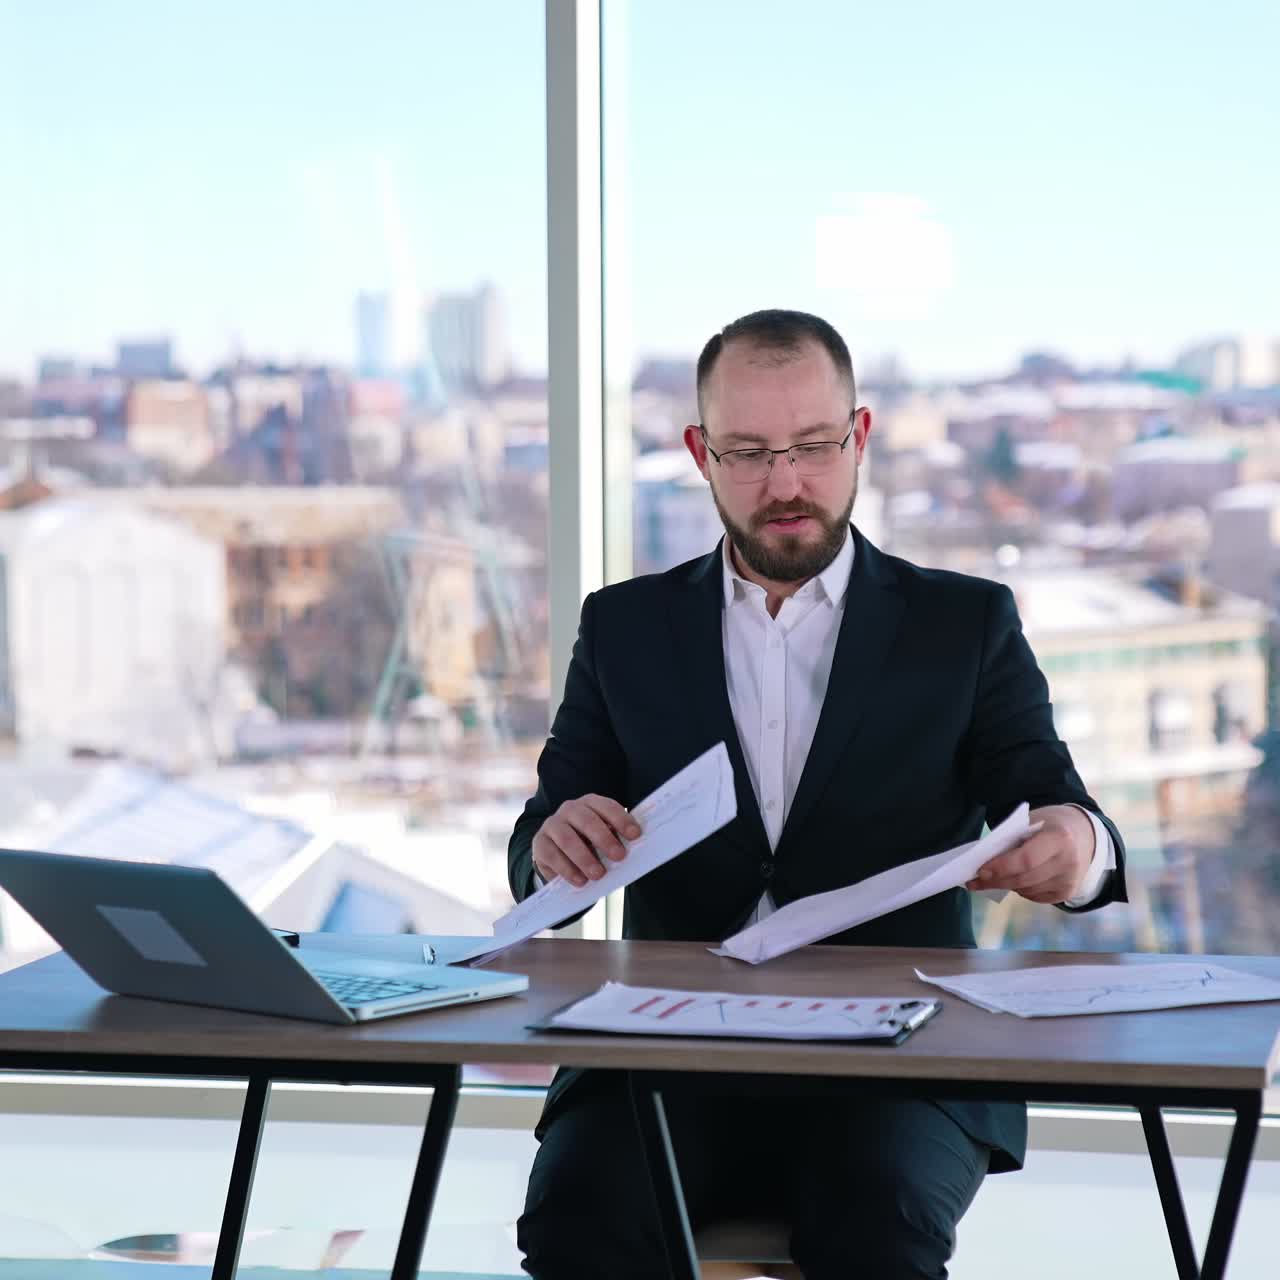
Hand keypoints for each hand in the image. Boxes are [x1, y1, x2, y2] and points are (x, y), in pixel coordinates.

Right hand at [532, 794, 641, 888]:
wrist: (558, 854)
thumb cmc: (589, 844)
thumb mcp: (603, 839)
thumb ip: (615, 840)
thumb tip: (633, 852)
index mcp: (590, 803)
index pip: (607, 806)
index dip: (621, 820)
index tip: (635, 835)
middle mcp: (569, 809)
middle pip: (587, 820)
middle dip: (604, 838)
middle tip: (619, 856)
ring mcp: (552, 825)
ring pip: (567, 838)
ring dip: (585, 858)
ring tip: (599, 875)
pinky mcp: (540, 843)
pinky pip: (552, 855)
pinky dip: (568, 869)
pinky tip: (580, 881)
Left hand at [965, 804, 1094, 904]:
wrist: (1084, 834)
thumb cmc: (1049, 825)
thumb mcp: (1032, 822)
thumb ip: (1012, 839)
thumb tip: (984, 862)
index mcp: (1059, 838)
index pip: (1026, 859)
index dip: (1001, 867)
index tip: (980, 870)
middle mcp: (1068, 862)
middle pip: (1024, 879)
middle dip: (996, 881)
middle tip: (974, 882)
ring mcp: (1070, 880)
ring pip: (1027, 890)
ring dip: (1006, 885)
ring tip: (990, 880)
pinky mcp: (1067, 893)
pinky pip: (1035, 896)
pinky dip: (1021, 890)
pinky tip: (1015, 881)